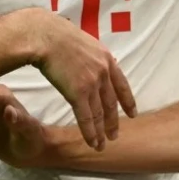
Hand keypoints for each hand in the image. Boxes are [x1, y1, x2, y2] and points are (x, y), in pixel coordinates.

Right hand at [30, 11, 136, 150]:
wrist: (45, 36)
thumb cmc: (57, 34)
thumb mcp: (84, 41)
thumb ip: (90, 55)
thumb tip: (88, 61)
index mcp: (106, 58)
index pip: (122, 84)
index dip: (128, 101)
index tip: (133, 113)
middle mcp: (103, 72)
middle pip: (111, 102)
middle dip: (114, 121)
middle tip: (115, 135)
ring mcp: (92, 83)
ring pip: (99, 113)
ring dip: (101, 131)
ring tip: (102, 145)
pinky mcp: (78, 93)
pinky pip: (86, 117)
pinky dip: (90, 132)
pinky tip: (92, 142)